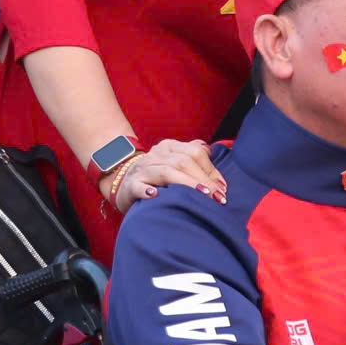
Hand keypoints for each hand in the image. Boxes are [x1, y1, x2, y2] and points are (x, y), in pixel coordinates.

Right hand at [108, 137, 225, 210]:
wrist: (122, 183)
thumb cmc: (157, 177)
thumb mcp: (175, 163)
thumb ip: (194, 159)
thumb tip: (216, 165)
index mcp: (169, 147)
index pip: (194, 153)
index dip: (211, 170)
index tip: (223, 189)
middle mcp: (155, 154)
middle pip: (183, 162)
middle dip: (203, 180)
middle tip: (217, 197)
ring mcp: (141, 169)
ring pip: (166, 172)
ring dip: (186, 184)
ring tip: (202, 195)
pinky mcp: (130, 185)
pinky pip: (138, 186)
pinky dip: (147, 190)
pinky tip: (156, 195)